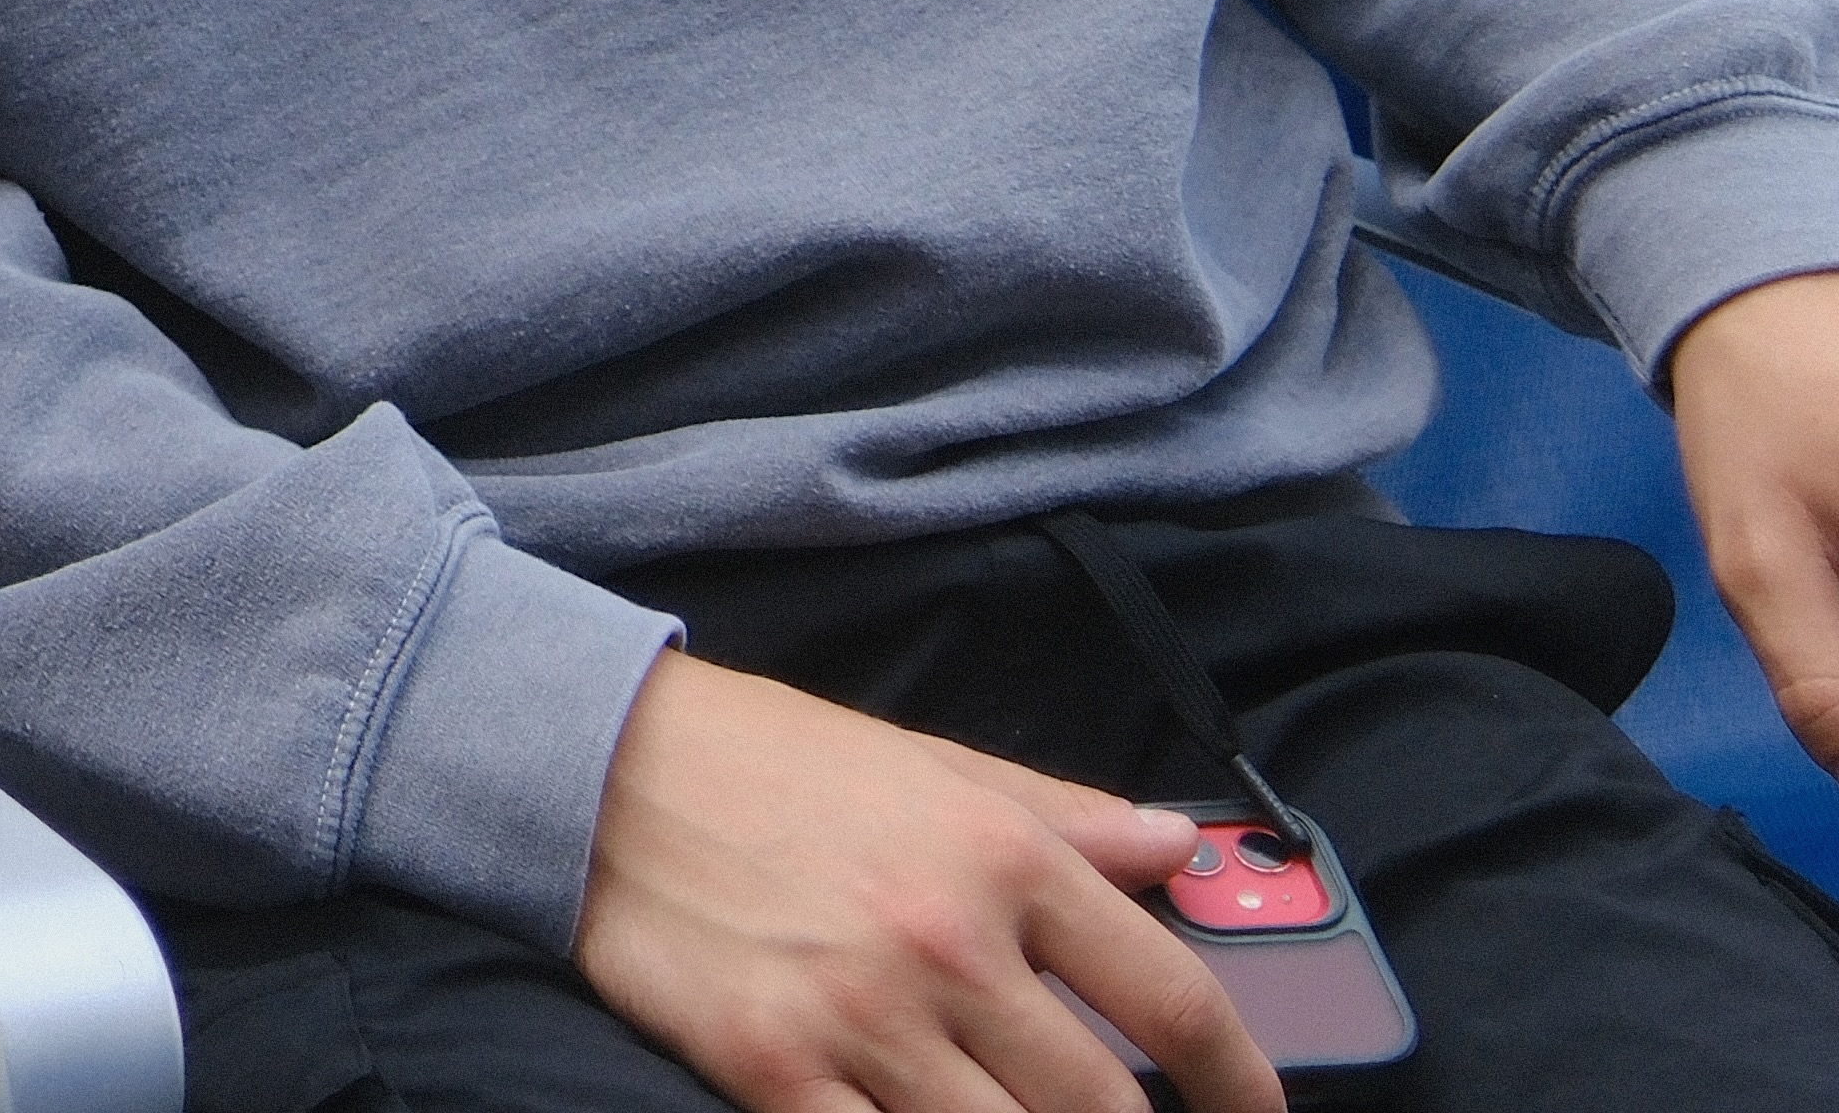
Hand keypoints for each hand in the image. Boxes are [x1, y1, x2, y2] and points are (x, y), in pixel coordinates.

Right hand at [576, 652, 1270, 1112]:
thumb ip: (1061, 814)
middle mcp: (948, 942)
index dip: (1242, 1080)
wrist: (595, 764)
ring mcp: (861, 1017)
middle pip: (1102, 1107)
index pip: (1173, 996)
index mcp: (1000, 855)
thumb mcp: (927, 763)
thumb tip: (1178, 847)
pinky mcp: (775, 1072)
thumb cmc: (769, 761)